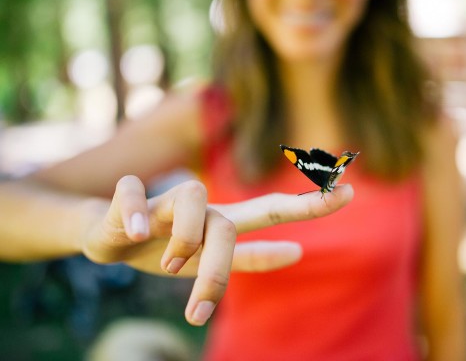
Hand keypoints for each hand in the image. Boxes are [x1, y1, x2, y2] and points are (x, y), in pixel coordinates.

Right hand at [81, 175, 353, 325]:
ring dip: (183, 242)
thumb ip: (250, 258)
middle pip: (242, 215)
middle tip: (231, 287)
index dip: (310, 203)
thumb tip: (297, 252)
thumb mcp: (206, 259)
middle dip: (253, 243)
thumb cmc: (162, 247)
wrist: (102, 234)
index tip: (350, 192)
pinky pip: (135, 194)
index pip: (273, 210)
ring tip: (168, 270)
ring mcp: (167, 200)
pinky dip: (135, 212)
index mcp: (223, 223)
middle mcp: (203, 208)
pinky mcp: (127, 198)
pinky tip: (135, 232)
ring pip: (194, 200)